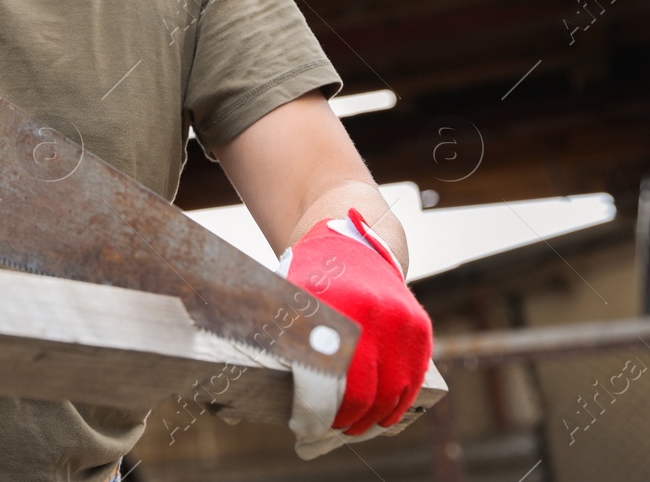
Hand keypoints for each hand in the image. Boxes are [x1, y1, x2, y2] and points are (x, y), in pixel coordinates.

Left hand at [280, 207, 431, 453]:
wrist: (357, 242)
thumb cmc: (313, 273)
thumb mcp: (288, 291)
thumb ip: (281, 329)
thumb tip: (252, 377)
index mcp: (334, 303)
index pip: (327, 376)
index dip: (314, 408)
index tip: (302, 426)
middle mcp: (373, 312)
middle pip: (363, 392)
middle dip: (343, 419)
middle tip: (325, 430)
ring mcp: (402, 320)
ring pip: (393, 392)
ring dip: (372, 419)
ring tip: (350, 428)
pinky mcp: (420, 327)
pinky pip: (413, 379)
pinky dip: (398, 404)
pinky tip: (381, 418)